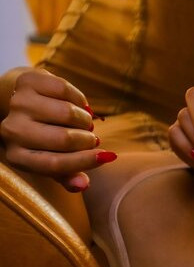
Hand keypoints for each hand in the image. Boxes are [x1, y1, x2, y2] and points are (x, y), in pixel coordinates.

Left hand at [0, 68, 116, 191]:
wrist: (19, 103)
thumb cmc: (41, 138)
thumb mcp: (51, 159)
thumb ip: (67, 174)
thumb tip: (83, 184)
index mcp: (17, 157)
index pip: (55, 164)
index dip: (85, 162)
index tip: (107, 157)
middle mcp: (12, 131)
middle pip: (64, 138)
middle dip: (87, 139)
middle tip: (93, 138)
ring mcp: (18, 104)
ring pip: (66, 113)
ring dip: (84, 119)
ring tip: (85, 122)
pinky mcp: (26, 82)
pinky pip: (65, 90)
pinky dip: (79, 99)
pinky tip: (79, 105)